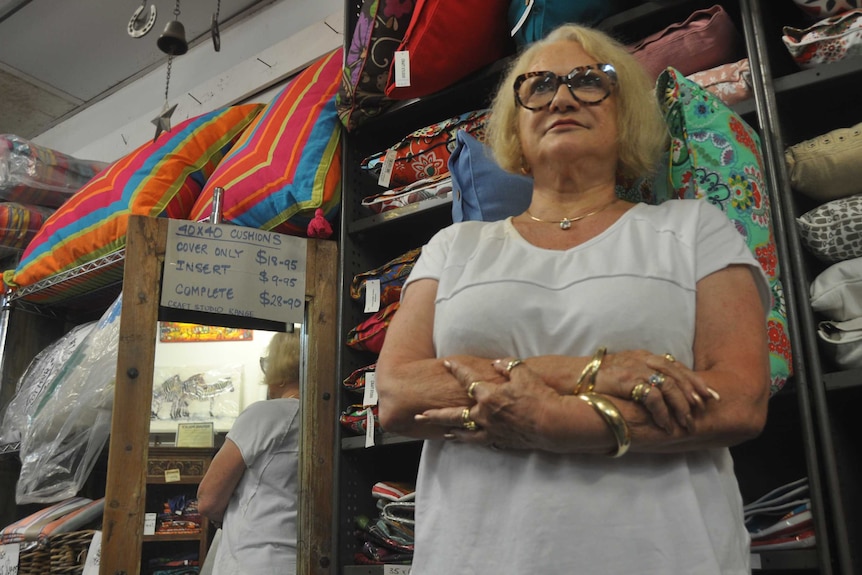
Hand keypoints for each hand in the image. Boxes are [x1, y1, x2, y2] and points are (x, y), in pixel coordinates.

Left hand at [415, 358, 557, 449]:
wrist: (553, 424)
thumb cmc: (539, 396)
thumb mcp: (524, 373)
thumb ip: (508, 366)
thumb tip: (496, 363)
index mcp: (488, 396)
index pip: (467, 380)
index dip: (457, 370)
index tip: (446, 364)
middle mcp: (485, 415)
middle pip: (454, 415)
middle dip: (435, 414)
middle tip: (419, 416)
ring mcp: (491, 431)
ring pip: (464, 433)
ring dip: (450, 430)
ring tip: (439, 431)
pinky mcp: (500, 441)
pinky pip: (480, 442)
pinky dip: (470, 441)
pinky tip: (466, 441)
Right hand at [591, 350, 716, 432]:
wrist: (571, 377)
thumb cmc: (596, 379)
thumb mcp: (623, 371)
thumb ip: (640, 376)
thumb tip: (658, 390)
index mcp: (643, 356)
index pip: (676, 365)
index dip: (694, 380)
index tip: (708, 395)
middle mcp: (641, 359)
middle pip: (677, 373)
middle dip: (694, 391)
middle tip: (704, 408)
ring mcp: (634, 369)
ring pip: (669, 385)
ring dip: (680, 405)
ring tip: (686, 422)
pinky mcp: (626, 380)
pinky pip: (652, 396)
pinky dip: (662, 412)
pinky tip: (665, 423)